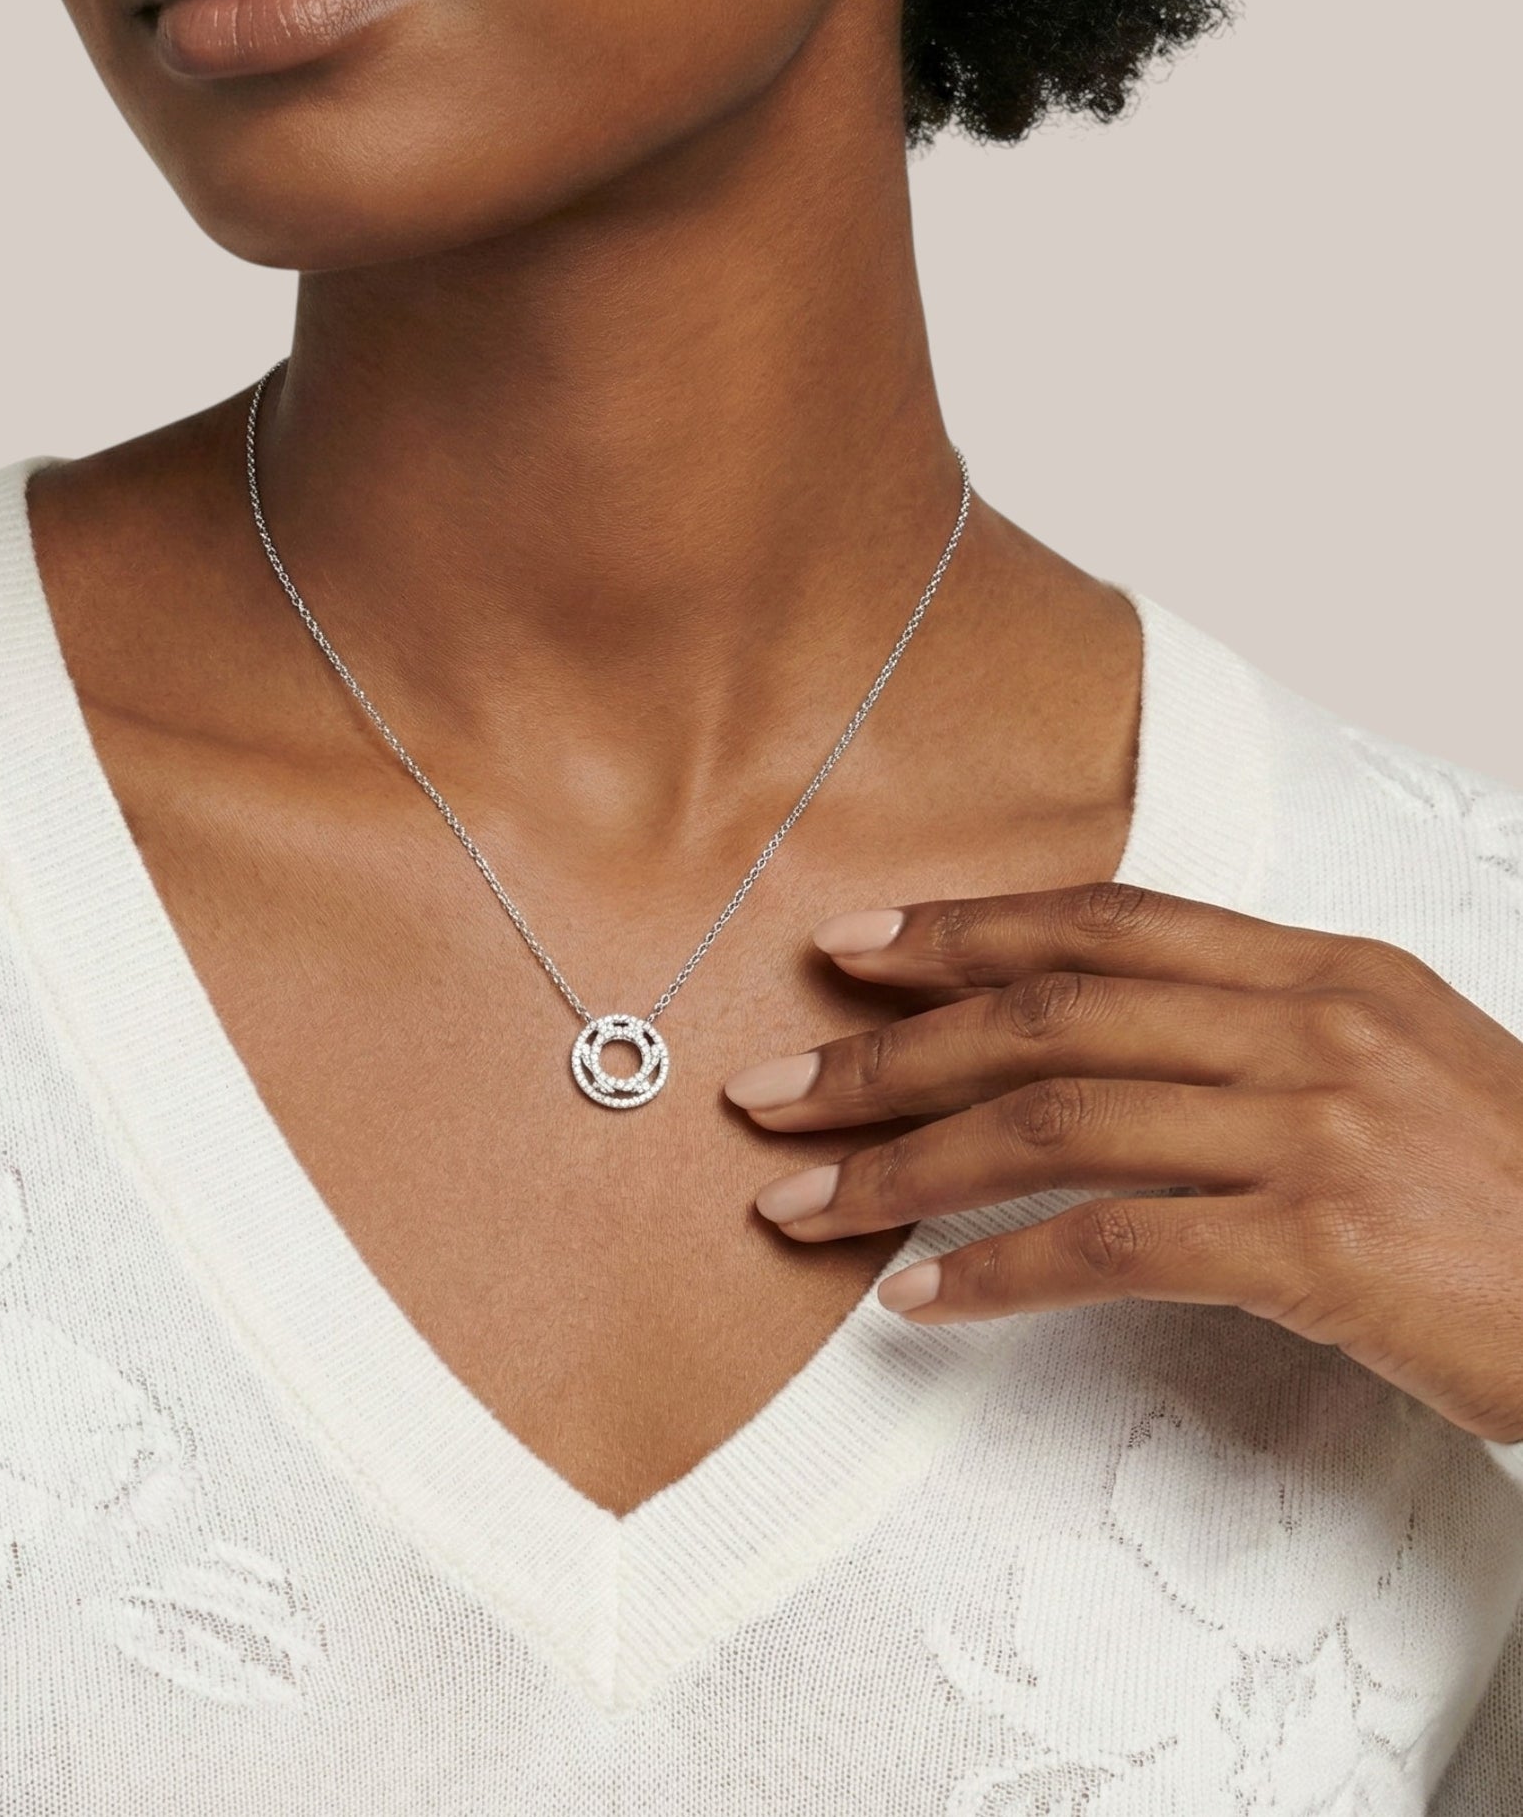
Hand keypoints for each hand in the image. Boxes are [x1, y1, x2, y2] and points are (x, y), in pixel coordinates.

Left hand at [723, 882, 1522, 1444]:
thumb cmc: (1511, 1196)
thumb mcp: (1397, 1067)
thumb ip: (1254, 1033)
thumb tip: (1092, 1041)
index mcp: (1322, 970)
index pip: (1104, 921)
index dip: (964, 928)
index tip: (852, 944)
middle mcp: (1311, 1027)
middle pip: (1048, 1015)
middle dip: (890, 1050)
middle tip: (774, 1088)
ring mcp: (1316, 1130)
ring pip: (1055, 1123)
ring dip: (904, 1167)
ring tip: (801, 1204)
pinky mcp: (1320, 1246)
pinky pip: (1111, 1246)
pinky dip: (995, 1274)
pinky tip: (917, 1301)